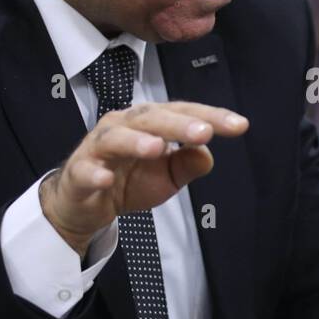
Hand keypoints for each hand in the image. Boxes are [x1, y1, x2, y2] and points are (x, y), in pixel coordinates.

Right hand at [40, 101, 248, 255]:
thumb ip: (188, 164)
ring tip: (158, 148)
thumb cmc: (128, 180)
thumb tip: (207, 154)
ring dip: (137, 141)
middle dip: (179, 124)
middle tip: (205, 133)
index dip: (211, 117)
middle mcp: (123, 126)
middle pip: (151, 118)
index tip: (239, 125)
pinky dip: (95, 173)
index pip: (182, 113)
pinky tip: (107, 179)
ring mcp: (97, 148)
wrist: (85, 204)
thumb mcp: (167, 177)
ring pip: (116, 137)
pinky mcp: (78, 172)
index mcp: (148, 123)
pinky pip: (85, 171)